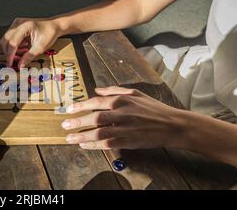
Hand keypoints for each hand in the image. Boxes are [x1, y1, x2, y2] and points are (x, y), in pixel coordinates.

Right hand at [0, 17, 62, 67]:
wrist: (54, 26)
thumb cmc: (49, 33)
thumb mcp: (40, 47)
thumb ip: (28, 57)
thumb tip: (20, 65)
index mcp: (24, 26)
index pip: (12, 43)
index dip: (10, 55)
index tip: (10, 64)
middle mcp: (18, 23)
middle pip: (5, 40)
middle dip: (9, 53)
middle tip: (16, 61)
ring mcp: (17, 24)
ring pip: (7, 40)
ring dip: (12, 50)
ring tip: (24, 53)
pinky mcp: (17, 27)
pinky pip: (11, 38)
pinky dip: (15, 46)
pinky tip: (24, 48)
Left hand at [61, 86, 188, 149]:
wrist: (172, 125)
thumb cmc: (153, 108)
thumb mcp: (135, 93)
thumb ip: (114, 90)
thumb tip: (97, 90)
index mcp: (121, 100)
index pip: (96, 102)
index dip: (80, 106)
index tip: (69, 110)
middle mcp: (121, 113)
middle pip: (94, 118)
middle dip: (77, 121)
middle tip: (64, 125)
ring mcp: (125, 128)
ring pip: (99, 132)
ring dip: (82, 136)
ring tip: (70, 138)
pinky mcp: (128, 141)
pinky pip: (107, 144)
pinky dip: (94, 145)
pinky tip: (85, 145)